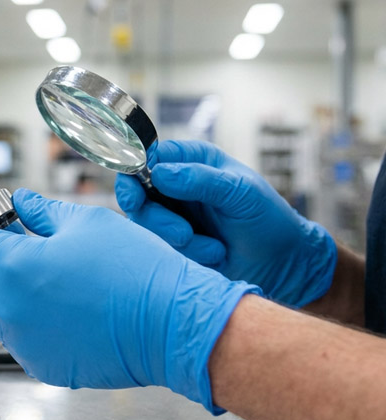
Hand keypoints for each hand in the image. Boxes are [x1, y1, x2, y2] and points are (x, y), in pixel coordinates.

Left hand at [0, 189, 256, 411]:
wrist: (170, 324)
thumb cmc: (135, 270)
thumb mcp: (86, 222)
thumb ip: (42, 212)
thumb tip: (21, 203)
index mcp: (12, 266)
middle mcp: (8, 307)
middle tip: (12, 244)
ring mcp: (22, 341)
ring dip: (4, 291)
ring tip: (42, 277)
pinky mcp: (41, 365)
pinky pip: (19, 339)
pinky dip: (27, 321)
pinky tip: (59, 308)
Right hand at [114, 140, 335, 306]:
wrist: (282, 263)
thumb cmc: (268, 218)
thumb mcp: (240, 191)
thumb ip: (200, 180)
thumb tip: (158, 173)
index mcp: (191, 161)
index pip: (150, 156)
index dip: (137, 170)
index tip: (140, 191)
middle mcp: (175, 185)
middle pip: (137, 192)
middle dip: (155, 217)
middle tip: (182, 233)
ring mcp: (171, 215)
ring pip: (145, 223)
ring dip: (177, 239)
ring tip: (212, 248)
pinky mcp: (171, 243)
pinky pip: (159, 246)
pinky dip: (187, 253)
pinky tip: (213, 255)